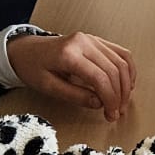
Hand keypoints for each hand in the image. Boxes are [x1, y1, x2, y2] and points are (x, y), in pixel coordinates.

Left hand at [7, 30, 135, 120]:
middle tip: (116, 112)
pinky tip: (127, 84)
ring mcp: (92, 39)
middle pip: (114, 70)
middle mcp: (83, 42)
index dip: (110, 99)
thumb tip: (99, 103)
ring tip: (122, 102)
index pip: (100, 78)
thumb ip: (75, 95)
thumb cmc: (33, 67)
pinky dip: (128, 70)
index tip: (111, 114)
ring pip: (121, 62)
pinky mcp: (97, 40)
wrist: (26, 50)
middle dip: (119, 95)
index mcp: (68, 53)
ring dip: (126, 85)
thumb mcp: (48, 87)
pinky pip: (121, 53)